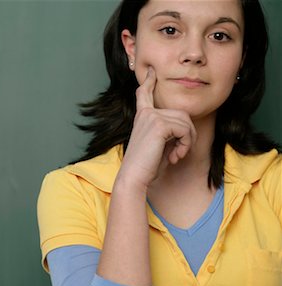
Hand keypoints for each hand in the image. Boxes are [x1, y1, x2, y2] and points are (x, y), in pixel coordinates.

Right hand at [116, 67, 196, 188]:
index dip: (149, 82)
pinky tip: (176, 156)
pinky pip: (185, 130)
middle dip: (188, 134)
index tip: (151, 71)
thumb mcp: (159, 145)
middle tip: (180, 152)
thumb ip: (169, 132)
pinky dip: (186, 145)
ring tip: (177, 155)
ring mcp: (151, 117)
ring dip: (187, 142)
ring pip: (186, 122)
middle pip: (181, 114)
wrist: (134, 176)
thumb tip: (186, 127)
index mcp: (142, 117)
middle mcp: (146, 114)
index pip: (144, 94)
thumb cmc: (146, 166)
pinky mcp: (158, 124)